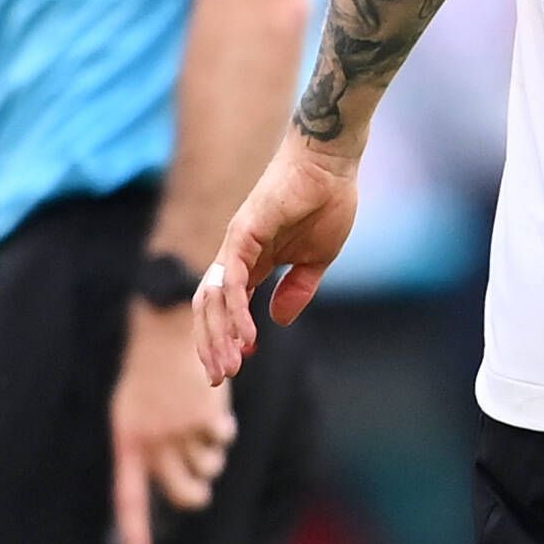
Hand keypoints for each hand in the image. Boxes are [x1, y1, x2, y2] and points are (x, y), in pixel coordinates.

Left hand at [111, 305, 235, 543]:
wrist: (169, 328)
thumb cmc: (151, 371)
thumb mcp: (135, 411)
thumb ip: (151, 447)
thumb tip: (187, 485)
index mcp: (128, 443)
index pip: (130, 500)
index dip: (136, 534)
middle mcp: (153, 444)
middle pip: (184, 494)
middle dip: (197, 492)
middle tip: (200, 484)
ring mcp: (181, 433)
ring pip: (209, 466)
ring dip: (211, 449)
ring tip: (198, 419)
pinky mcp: (208, 418)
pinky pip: (223, 438)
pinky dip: (221, 424)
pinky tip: (208, 401)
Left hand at [195, 131, 360, 386]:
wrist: (334, 164)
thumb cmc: (329, 202)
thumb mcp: (317, 258)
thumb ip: (298, 288)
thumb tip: (280, 319)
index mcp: (254, 261)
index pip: (228, 306)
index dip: (228, 336)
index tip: (239, 364)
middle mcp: (237, 255)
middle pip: (209, 308)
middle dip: (212, 346)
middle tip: (221, 379)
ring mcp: (236, 245)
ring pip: (213, 300)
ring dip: (218, 337)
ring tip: (231, 368)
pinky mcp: (243, 234)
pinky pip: (232, 282)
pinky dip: (235, 312)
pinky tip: (245, 336)